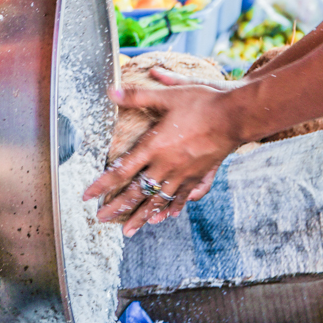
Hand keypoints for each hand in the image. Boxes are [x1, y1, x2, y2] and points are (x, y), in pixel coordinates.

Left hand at [83, 79, 244, 236]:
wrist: (235, 117)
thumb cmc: (202, 103)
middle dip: (116, 208)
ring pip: (158, 202)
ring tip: (127, 230)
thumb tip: (111, 91)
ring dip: (140, 217)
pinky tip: (164, 217)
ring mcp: (183, 174)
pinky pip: (181, 199)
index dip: (102, 185)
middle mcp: (166, 166)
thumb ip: (137, 95)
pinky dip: (170, 210)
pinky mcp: (198, 177)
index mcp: (154, 147)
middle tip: (100, 219)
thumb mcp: (167, 95)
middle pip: (136, 193)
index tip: (87, 195)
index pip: (121, 171)